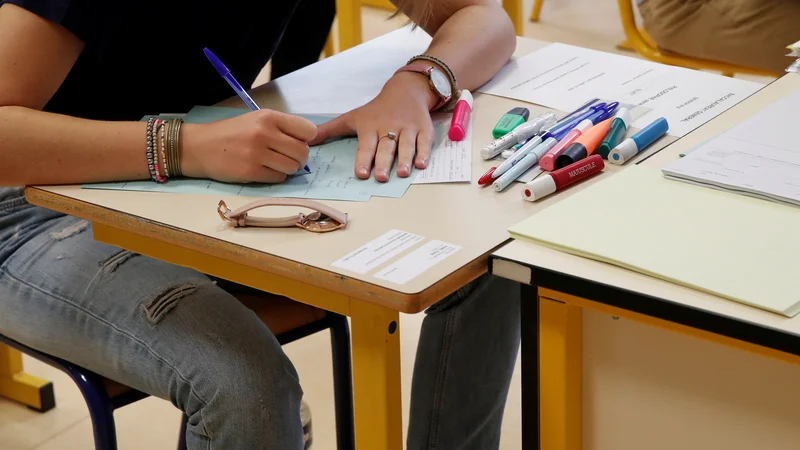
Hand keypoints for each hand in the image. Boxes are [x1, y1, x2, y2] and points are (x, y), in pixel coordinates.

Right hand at [181, 110, 316, 182]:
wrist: (200, 146)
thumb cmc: (232, 133)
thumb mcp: (256, 120)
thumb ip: (282, 128)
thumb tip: (311, 141)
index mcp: (269, 117)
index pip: (308, 130)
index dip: (307, 140)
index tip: (298, 143)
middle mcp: (264, 133)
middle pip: (303, 152)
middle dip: (300, 159)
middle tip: (289, 158)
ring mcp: (257, 153)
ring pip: (292, 168)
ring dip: (288, 169)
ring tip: (275, 164)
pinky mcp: (250, 172)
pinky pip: (278, 178)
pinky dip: (276, 177)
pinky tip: (265, 170)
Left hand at [312, 72, 438, 181]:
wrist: (405, 90)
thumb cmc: (376, 109)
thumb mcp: (351, 117)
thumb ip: (329, 130)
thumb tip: (306, 141)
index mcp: (371, 127)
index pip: (366, 145)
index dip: (363, 159)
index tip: (360, 173)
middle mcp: (389, 128)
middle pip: (386, 147)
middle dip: (384, 162)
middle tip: (381, 177)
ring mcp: (408, 128)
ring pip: (406, 145)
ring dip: (405, 159)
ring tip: (402, 173)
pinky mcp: (423, 129)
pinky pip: (424, 142)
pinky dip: (424, 153)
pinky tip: (422, 165)